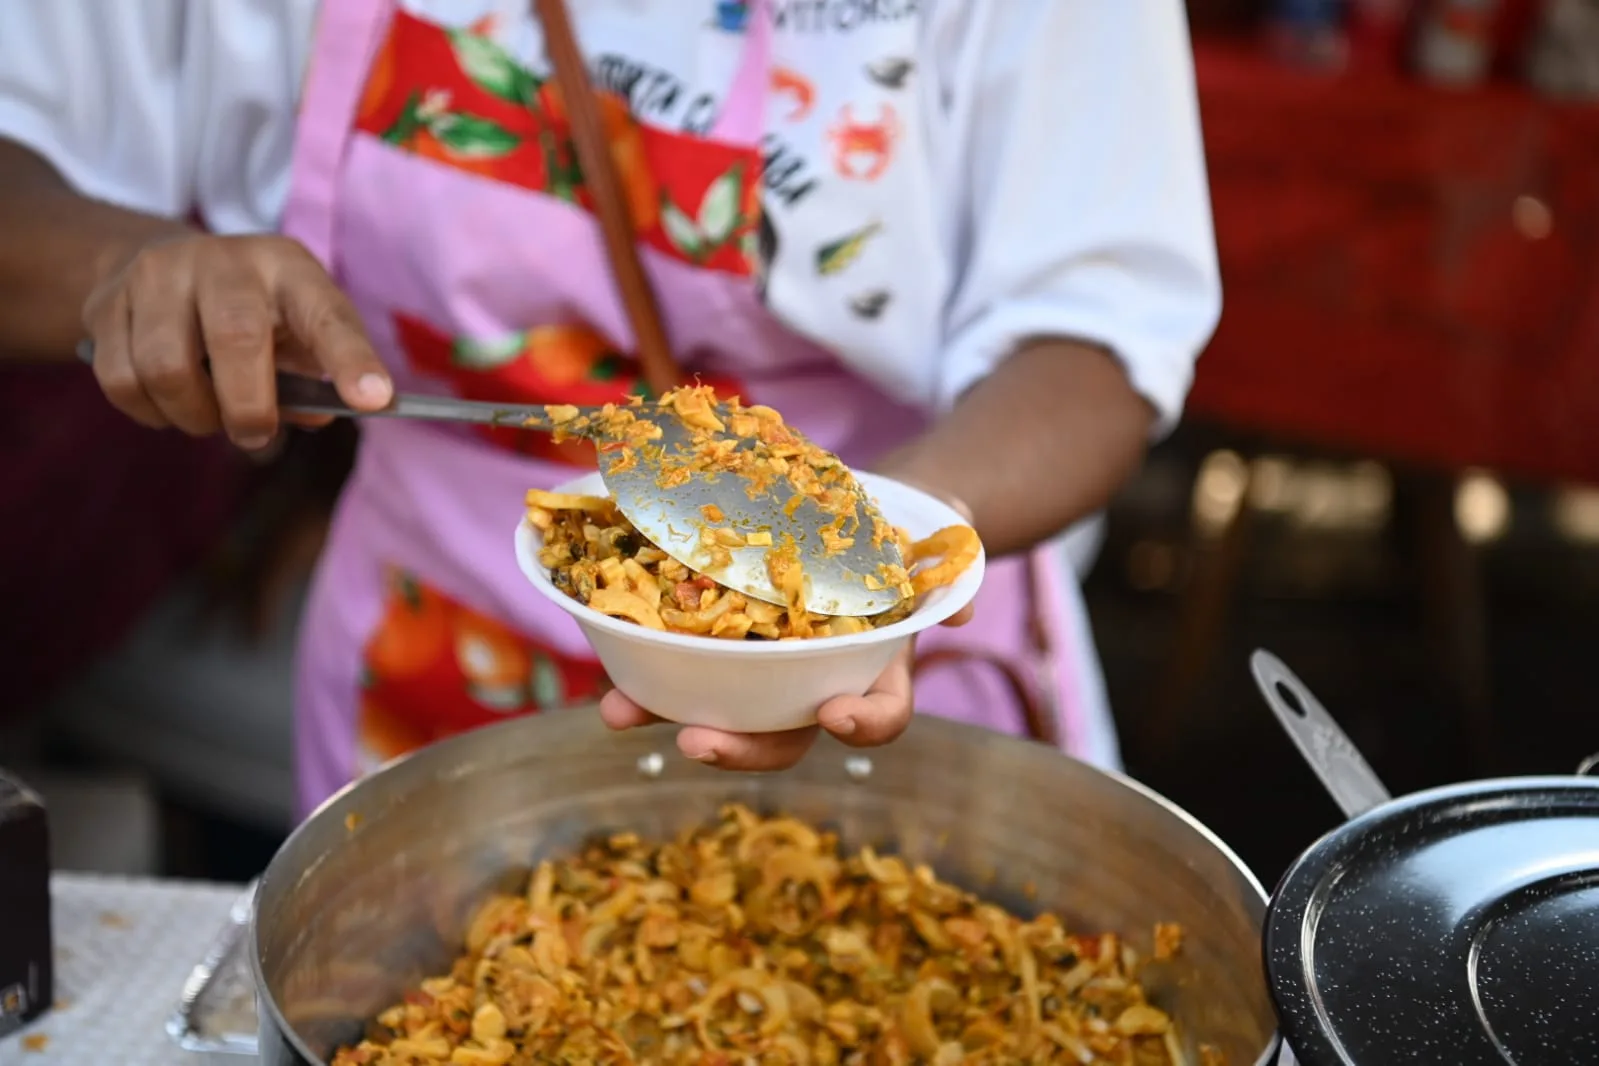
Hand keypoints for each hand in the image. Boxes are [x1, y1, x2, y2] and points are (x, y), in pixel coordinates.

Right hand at [82, 233, 392, 449]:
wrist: (168, 263)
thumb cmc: (257, 312)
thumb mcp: (300, 331)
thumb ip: (318, 376)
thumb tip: (321, 414)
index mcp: (288, 268)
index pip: (327, 314)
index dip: (352, 360)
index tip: (376, 401)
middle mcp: (223, 261)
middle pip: (235, 340)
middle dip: (248, 407)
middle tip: (256, 433)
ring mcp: (157, 276)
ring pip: (165, 369)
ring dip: (193, 416)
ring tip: (209, 416)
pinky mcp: (106, 302)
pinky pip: (122, 381)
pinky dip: (150, 413)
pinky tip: (169, 405)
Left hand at [600, 484, 976, 769]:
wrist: (857, 505)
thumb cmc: (907, 527)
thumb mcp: (939, 533)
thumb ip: (949, 566)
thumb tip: (960, 608)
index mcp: (876, 666)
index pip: (880, 714)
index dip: (862, 724)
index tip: (835, 715)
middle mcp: (815, 680)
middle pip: (782, 736)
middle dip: (739, 746)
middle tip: (696, 742)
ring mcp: (762, 664)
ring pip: (717, 707)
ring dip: (666, 715)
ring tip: (618, 712)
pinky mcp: (718, 636)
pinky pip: (680, 659)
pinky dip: (642, 665)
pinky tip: (606, 663)